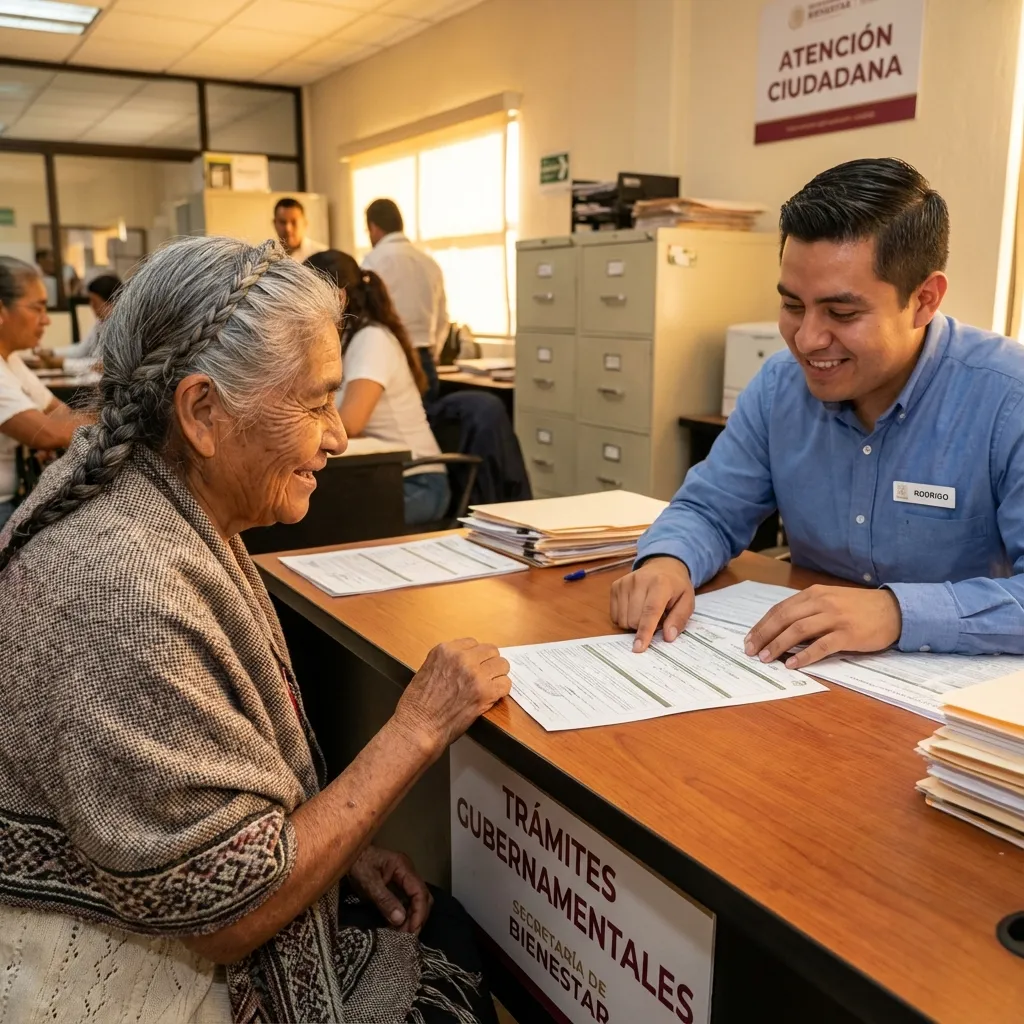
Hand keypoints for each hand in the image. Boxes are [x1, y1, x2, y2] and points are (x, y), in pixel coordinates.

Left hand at [349, 845, 432, 932]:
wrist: (344, 853)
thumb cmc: (356, 864)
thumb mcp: (368, 882)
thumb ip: (384, 899)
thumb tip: (401, 920)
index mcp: (403, 867)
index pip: (420, 892)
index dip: (419, 913)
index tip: (412, 931)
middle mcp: (407, 871)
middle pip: (423, 896)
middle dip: (418, 917)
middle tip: (408, 936)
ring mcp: (403, 877)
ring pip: (417, 899)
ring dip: (413, 917)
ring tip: (403, 934)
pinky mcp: (396, 884)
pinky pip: (407, 900)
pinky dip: (406, 914)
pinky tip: (398, 925)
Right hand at [395, 638, 510, 754]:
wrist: (418, 727)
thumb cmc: (418, 704)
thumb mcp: (427, 670)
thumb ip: (447, 662)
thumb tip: (466, 662)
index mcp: (445, 650)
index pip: (473, 643)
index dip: (475, 657)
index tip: (474, 666)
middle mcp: (462, 658)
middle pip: (491, 651)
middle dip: (489, 663)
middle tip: (484, 677)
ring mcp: (474, 674)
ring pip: (502, 665)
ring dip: (497, 676)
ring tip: (488, 687)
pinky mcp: (485, 692)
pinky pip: (505, 684)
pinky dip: (501, 691)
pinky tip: (491, 698)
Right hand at [609, 556, 693, 652]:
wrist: (663, 566)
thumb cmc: (676, 587)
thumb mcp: (687, 602)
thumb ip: (679, 619)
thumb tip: (668, 637)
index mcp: (660, 584)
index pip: (650, 611)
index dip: (645, 631)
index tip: (639, 647)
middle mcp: (640, 580)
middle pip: (634, 619)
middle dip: (644, 627)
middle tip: (657, 619)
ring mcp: (625, 582)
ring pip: (623, 619)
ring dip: (634, 624)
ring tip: (646, 613)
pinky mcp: (616, 586)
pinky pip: (615, 615)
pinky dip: (625, 618)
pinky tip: (635, 609)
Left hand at [744, 585, 901, 668]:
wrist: (894, 609)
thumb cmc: (859, 607)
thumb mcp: (831, 600)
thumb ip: (808, 610)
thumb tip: (781, 628)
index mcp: (814, 593)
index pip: (780, 609)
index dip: (762, 624)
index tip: (749, 638)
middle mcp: (821, 603)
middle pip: (784, 618)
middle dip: (764, 635)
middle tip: (751, 650)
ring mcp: (835, 618)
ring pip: (798, 631)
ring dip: (778, 645)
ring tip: (766, 658)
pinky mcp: (848, 634)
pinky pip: (821, 646)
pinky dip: (804, 656)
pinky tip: (792, 664)